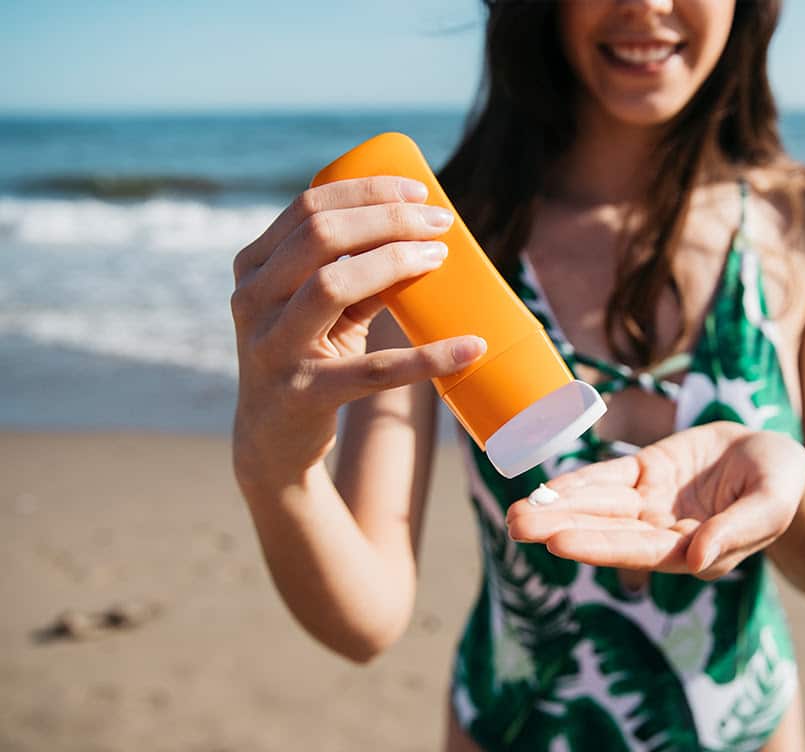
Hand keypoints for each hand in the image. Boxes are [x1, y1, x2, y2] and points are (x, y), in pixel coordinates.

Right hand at [230, 177, 484, 488]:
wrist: (271, 440)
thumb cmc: (309, 356)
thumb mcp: (325, 309)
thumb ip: (361, 271)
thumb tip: (426, 234)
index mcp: (254, 266)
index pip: (309, 207)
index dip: (368, 192)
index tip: (420, 192)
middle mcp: (252, 299)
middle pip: (320, 236)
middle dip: (389, 220)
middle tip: (440, 223)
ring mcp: (272, 347)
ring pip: (332, 285)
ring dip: (395, 263)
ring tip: (440, 257)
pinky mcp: (303, 393)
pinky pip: (374, 370)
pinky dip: (427, 358)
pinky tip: (470, 348)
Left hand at [506, 422, 804, 579]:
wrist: (774, 458)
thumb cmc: (781, 485)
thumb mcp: (772, 503)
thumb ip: (736, 532)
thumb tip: (696, 562)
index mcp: (694, 552)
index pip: (640, 551)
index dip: (600, 545)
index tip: (559, 543)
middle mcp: (664, 534)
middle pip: (607, 533)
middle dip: (561, 529)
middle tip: (516, 527)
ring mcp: (651, 505)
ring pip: (598, 507)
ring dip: (557, 509)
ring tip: (514, 515)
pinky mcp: (645, 474)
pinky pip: (607, 478)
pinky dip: (577, 482)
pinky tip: (545, 488)